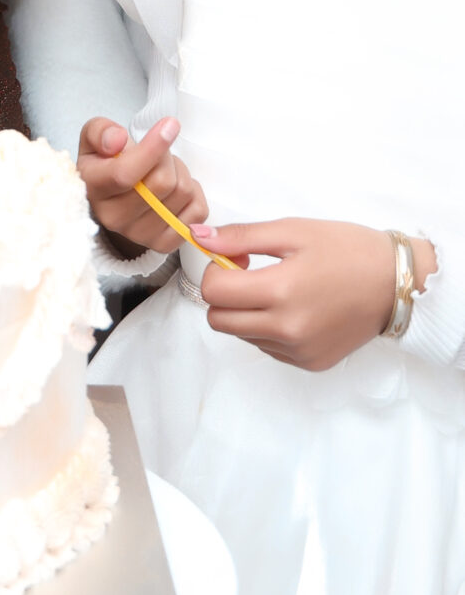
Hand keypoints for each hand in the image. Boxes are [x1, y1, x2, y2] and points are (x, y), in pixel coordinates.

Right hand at [77, 117, 207, 256]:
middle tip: (160, 152)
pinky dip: (195, 192)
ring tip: (164, 169)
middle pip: (162, 182)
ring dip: (180, 172)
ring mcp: (140, 235)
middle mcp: (114, 217)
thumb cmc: (105, 162)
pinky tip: (176, 188)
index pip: (125, 173)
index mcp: (93, 189)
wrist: (113, 197)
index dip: (152, 148)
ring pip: (182, 193)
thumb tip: (118, 140)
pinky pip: (198, 212)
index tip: (170, 124)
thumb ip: (101, 131)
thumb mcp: (93, 138)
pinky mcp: (164, 244)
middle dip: (167, 157)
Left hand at [197, 219, 433, 371]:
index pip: (213, 292)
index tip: (238, 257)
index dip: (215, 269)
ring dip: (245, 312)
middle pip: (219, 320)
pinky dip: (268, 328)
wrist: (397, 284)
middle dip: (224, 295)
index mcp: (280, 292)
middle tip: (250, 272)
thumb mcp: (292, 231)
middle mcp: (287, 330)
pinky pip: (267, 348)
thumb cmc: (347, 249)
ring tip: (278, 288)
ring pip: (241, 335)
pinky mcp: (310, 364)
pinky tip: (293, 307)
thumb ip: (240, 236)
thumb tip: (198, 237)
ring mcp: (299, 352)